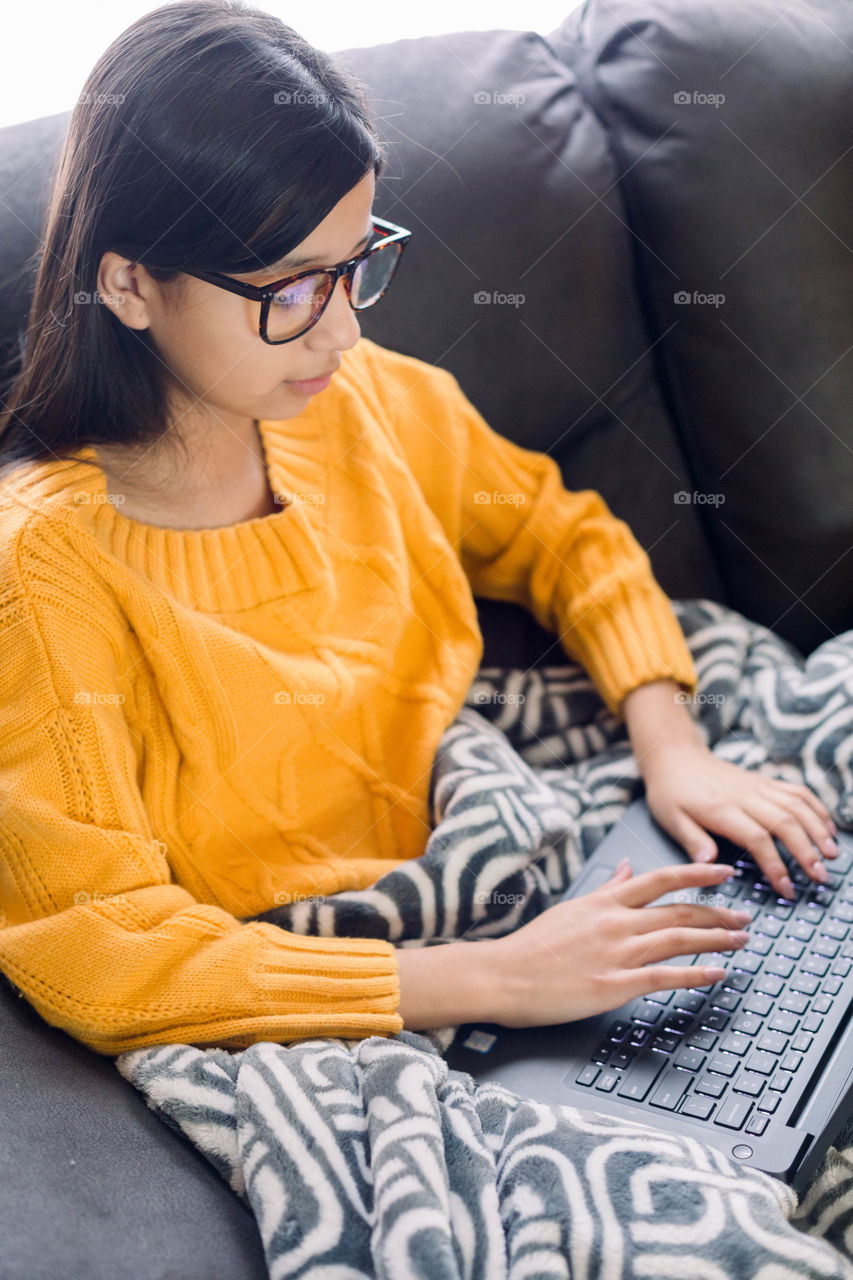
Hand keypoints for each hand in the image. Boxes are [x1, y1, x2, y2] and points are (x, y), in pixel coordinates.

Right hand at [485, 860, 751, 1028]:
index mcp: (605, 902)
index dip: (698, 873)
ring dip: (716, 940)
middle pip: (679, 911)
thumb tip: (628, 868)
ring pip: (678, 939)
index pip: (661, 880)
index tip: (725, 871)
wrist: (503, 975)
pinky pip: (664, 978)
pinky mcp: (613, 986)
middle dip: (718, 914)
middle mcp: (615, 923)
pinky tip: (717, 974)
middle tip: (745, 918)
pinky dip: (695, 975)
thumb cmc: (533, 945)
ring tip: (740, 941)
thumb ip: (606, 889)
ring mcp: (615, 954)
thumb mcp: (572, 907)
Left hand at [642, 741, 838, 899]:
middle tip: (821, 877)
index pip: (757, 839)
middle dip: (807, 851)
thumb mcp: (670, 819)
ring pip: (797, 805)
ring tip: (833, 855)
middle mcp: (745, 795)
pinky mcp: (764, 781)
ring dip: (818, 830)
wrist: (675, 756)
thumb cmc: (670, 792)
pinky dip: (816, 809)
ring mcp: (758, 786)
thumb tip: (708, 864)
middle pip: (785, 822)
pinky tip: (828, 827)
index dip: (775, 866)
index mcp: (721, 809)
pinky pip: (797, 792)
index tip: (787, 889)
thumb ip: (691, 840)